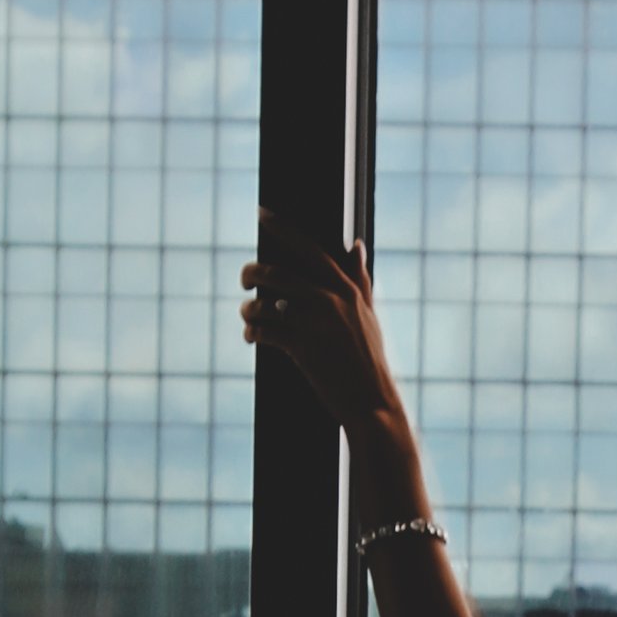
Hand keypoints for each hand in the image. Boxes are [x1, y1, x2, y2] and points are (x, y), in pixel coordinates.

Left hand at [239, 209, 407, 436]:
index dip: (283, 229)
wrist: (372, 403)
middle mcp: (331, 300)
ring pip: (266, 303)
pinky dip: (252, 332)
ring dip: (249, 307)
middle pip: (278, 273)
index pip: (310, 249)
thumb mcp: (368, 316)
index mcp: (347, 289)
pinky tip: (251, 335)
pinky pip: (265, 331)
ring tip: (247, 314)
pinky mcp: (303, 349)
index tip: (262, 213)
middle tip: (244, 278)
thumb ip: (360, 280)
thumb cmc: (369, 361)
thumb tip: (357, 245)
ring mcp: (316, 324)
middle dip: (252, 272)